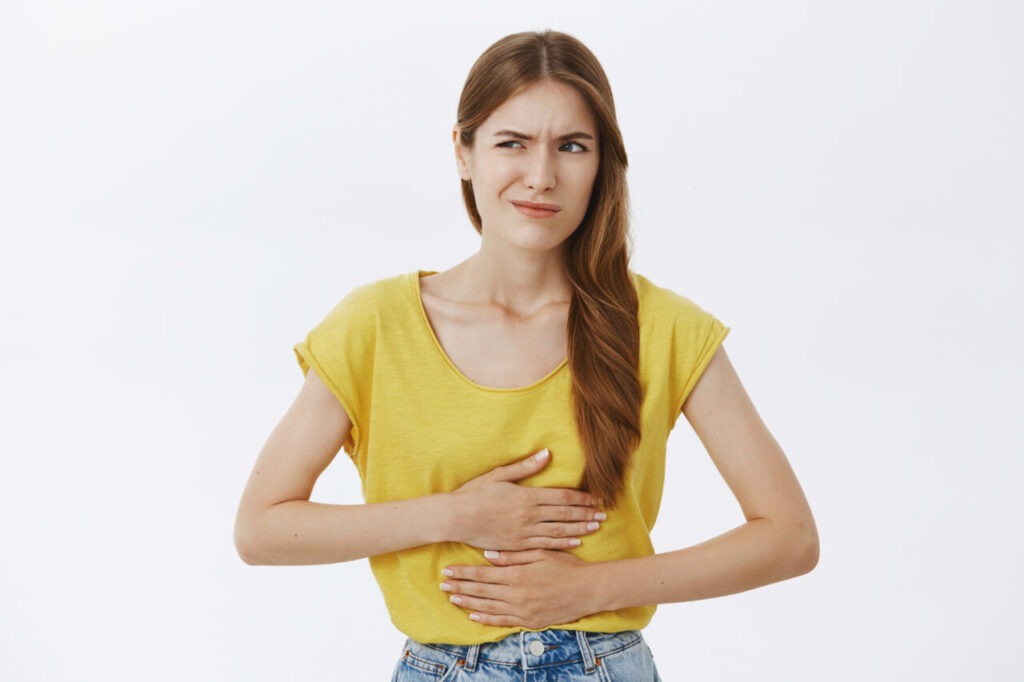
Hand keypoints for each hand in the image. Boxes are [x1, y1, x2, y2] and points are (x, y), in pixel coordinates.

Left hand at [440, 548, 598, 627]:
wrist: (589, 589)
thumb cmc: (567, 567)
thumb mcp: (541, 553)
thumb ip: (513, 556)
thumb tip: (489, 556)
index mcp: (518, 574)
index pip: (483, 574)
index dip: (463, 572)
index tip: (447, 570)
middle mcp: (516, 594)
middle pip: (481, 591)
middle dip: (460, 587)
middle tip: (442, 585)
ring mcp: (523, 610)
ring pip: (488, 607)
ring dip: (468, 602)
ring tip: (452, 598)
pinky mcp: (530, 620)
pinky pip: (503, 621)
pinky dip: (487, 619)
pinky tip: (474, 615)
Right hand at [448, 449, 606, 551]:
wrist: (455, 518)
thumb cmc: (475, 493)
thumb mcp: (499, 475)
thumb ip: (525, 466)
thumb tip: (547, 454)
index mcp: (526, 496)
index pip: (562, 497)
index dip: (582, 498)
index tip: (597, 498)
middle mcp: (528, 516)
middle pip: (565, 515)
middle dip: (586, 514)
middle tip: (604, 515)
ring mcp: (523, 533)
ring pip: (559, 532)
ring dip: (579, 529)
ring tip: (595, 528)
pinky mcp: (516, 545)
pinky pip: (544, 545)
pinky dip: (562, 544)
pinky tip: (574, 543)